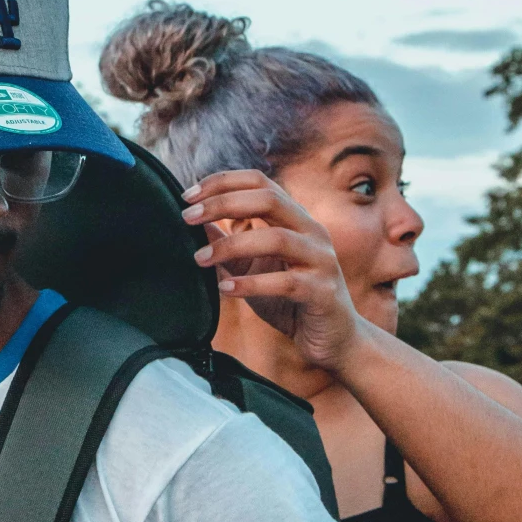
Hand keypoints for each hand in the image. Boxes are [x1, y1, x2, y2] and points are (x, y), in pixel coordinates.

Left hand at [183, 168, 360, 372]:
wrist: (334, 340)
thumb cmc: (291, 301)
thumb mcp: (252, 267)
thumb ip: (228, 244)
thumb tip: (194, 222)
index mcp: (295, 219)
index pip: (259, 182)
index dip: (223, 182)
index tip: (187, 196)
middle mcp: (312, 231)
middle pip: (269, 199)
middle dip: (224, 204)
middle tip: (187, 217)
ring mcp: (321, 260)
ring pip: (277, 239)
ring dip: (232, 245)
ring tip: (201, 258)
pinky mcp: (322, 292)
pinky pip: (286, 282)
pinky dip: (252, 284)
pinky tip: (226, 289)